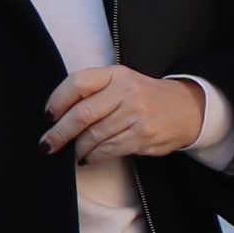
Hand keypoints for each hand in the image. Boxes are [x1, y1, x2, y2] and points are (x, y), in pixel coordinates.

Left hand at [42, 66, 208, 161]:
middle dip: (60, 133)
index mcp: (116, 74)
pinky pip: (109, 149)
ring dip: (77, 148)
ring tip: (71, 153)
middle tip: (46, 144)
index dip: (57, 101)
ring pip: (94, 135)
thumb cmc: (143, 97)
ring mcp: (136, 115)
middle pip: (82, 114)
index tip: (46, 117)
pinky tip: (88, 158)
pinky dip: (93, 156)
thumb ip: (93, 93)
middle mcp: (126, 92)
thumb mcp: (121, 83)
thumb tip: (56, 118)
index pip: (78, 83)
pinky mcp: (143, 136)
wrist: (186, 109)